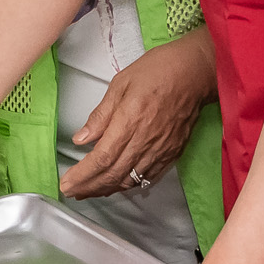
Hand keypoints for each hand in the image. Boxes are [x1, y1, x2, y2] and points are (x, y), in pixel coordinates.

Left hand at [62, 27, 214, 199]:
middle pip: (112, 175)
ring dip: (107, 189)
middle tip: (72, 192)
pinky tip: (118, 184)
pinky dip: (129, 185)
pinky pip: (148, 177)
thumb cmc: (159, 70)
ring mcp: (161, 150)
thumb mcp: (121, 83)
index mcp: (129, 122)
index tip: (66, 184)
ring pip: (130, 180)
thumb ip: (101, 114)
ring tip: (89, 191)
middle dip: (89, 187)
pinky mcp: (172, 153)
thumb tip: (81, 138)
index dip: (81, 176)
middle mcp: (145, 141)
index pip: (100, 158)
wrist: (196, 73)